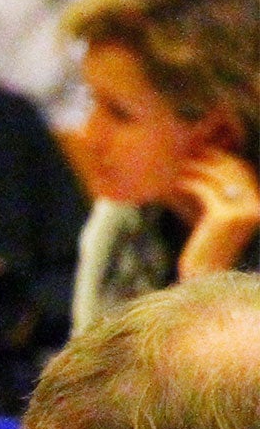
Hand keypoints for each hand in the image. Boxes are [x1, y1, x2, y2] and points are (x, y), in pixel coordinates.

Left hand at [174, 148, 259, 278]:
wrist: (203, 277)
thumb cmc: (206, 249)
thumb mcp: (219, 219)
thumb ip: (222, 196)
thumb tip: (210, 167)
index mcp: (259, 205)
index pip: (244, 171)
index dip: (224, 159)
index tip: (204, 152)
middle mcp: (257, 206)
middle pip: (234, 170)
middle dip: (212, 158)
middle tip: (190, 152)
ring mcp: (243, 210)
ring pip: (218, 177)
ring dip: (198, 168)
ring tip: (180, 166)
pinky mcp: (224, 216)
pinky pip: (205, 190)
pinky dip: (190, 182)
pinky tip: (177, 182)